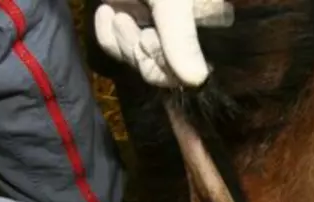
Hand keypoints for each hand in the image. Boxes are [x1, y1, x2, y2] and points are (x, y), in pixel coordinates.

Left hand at [94, 0, 231, 86]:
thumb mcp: (170, 0)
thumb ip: (181, 38)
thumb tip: (197, 81)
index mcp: (207, 20)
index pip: (190, 72)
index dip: (164, 65)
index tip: (149, 39)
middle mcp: (186, 29)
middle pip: (161, 70)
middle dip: (138, 50)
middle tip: (127, 22)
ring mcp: (157, 26)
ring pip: (137, 59)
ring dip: (121, 41)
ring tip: (115, 13)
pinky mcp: (134, 21)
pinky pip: (119, 46)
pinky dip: (108, 33)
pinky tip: (106, 13)